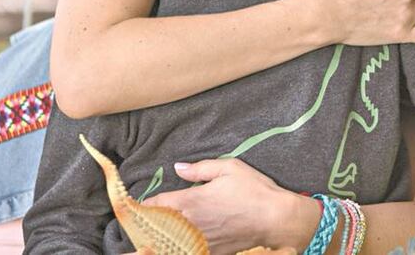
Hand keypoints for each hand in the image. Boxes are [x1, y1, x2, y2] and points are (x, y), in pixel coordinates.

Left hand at [141, 158, 300, 252]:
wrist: (276, 219)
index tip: (139, 204)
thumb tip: (178, 168)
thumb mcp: (229, 168)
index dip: (144, 205)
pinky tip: (181, 242)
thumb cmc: (254, 190)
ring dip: (163, 237)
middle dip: (150, 223)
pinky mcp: (211, 252)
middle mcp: (190, 224)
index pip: (155, 205)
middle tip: (146, 220)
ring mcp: (199, 240)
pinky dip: (181, 246)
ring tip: (157, 235)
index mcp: (190, 201)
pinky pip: (188, 250)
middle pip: (158, 227)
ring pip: (170, 242)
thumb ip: (200, 168)